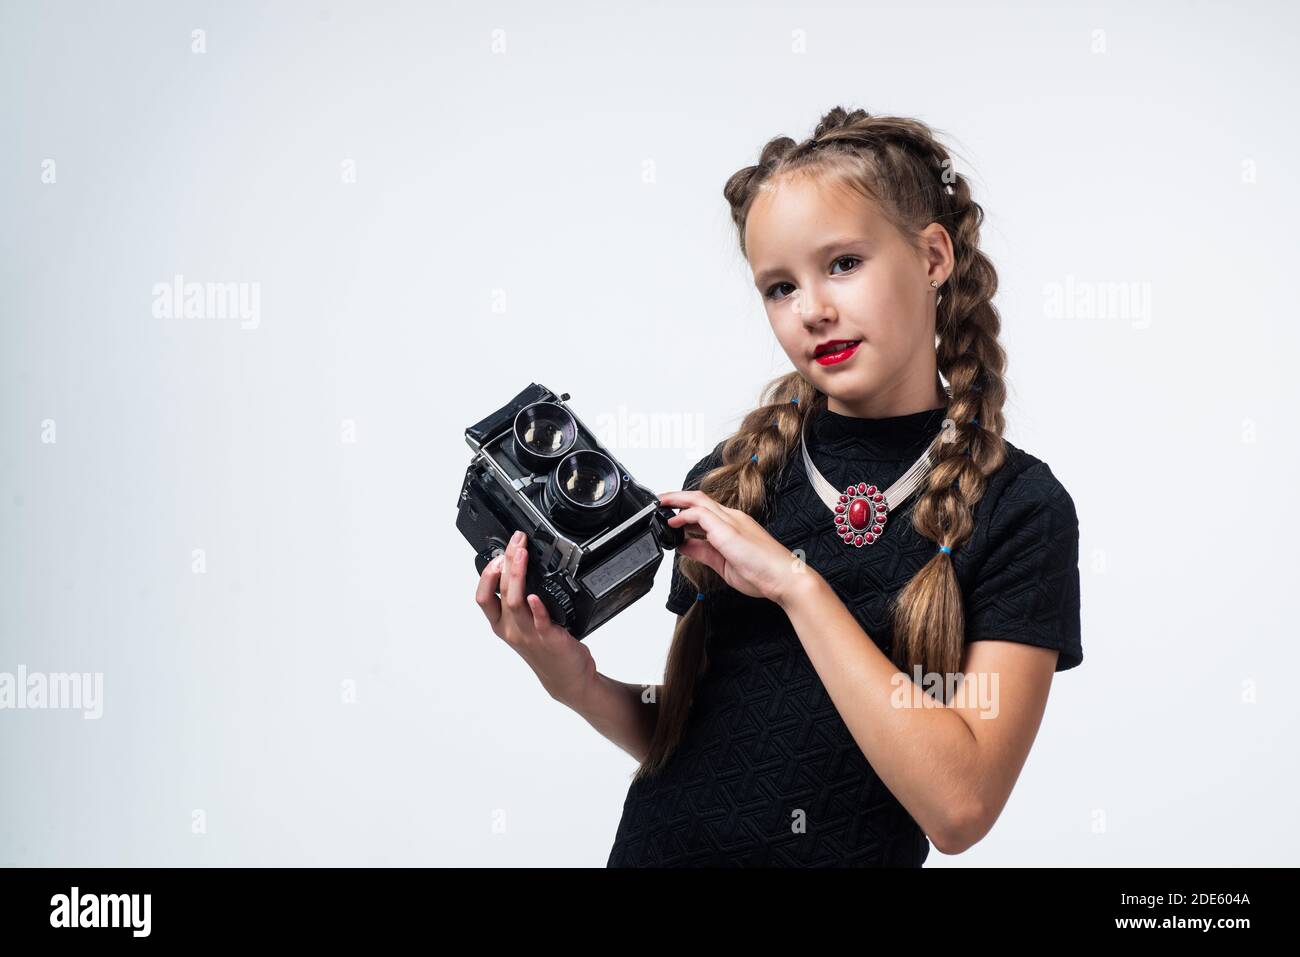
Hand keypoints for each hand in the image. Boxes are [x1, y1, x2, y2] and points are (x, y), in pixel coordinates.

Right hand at [475, 530, 596, 706]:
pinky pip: (541, 621)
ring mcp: (529, 635)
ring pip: (515, 603)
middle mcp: (512, 630)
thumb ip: (517, 603)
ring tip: (522, 555)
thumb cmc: (545, 650)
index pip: (482, 597)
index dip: (486, 575)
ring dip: (518, 576)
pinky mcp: (550, 639)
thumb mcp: (522, 626)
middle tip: (516, 541)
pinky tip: (535, 595)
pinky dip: (537, 607)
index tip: (497, 554)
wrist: (567, 679)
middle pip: (500, 592)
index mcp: (502, 625)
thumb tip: (517, 570)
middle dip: (506, 562)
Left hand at [657, 490, 807, 604]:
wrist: (784, 578)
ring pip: (698, 500)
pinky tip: (672, 523)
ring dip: (676, 501)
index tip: (670, 516)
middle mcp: (732, 518)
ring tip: (660, 505)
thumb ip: (702, 552)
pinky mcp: (727, 529)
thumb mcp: (722, 563)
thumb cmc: (763, 573)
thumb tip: (684, 546)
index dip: (685, 510)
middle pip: (699, 499)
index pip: (705, 510)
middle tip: (659, 502)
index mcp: (734, 525)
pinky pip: (700, 514)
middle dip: (676, 499)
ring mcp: (730, 521)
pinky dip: (683, 516)